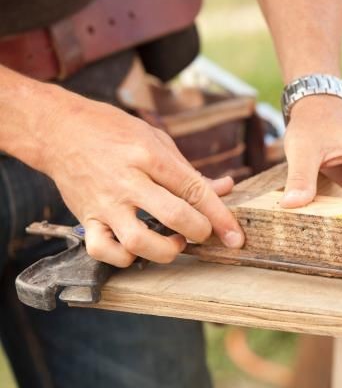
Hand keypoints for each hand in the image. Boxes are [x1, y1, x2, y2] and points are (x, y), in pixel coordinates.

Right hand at [42, 92, 244, 266]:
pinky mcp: (86, 218)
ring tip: (174, 243)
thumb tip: (226, 188)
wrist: (60, 129)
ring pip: (138, 242)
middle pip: (174, 216)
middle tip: (203, 233)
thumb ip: (191, 171)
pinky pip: (103, 251)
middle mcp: (127, 180)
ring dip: (165, 251)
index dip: (220, 217)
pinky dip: (124, 259)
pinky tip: (137, 250)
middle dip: (200, 232)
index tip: (236, 237)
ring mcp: (105, 202)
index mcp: (149, 156)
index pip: (194, 190)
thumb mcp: (157, 140)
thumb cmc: (115, 132)